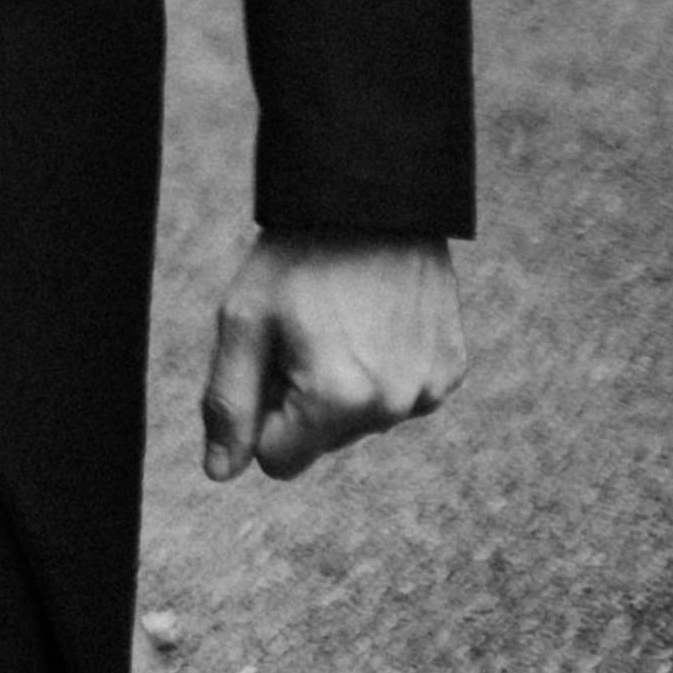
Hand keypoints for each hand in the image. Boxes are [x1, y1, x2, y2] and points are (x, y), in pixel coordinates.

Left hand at [197, 229, 462, 483]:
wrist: (371, 200)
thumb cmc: (297, 258)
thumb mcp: (243, 322)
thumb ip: (228, 405)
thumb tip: (221, 472)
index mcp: (336, 401)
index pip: (278, 461)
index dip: (262, 414)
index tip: (268, 360)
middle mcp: (392, 407)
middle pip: (322, 441)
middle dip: (303, 398)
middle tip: (304, 329)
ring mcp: (429, 389)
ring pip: (362, 419)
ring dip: (344, 385)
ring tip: (341, 318)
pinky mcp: (451, 368)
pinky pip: (402, 394)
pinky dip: (384, 368)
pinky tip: (377, 319)